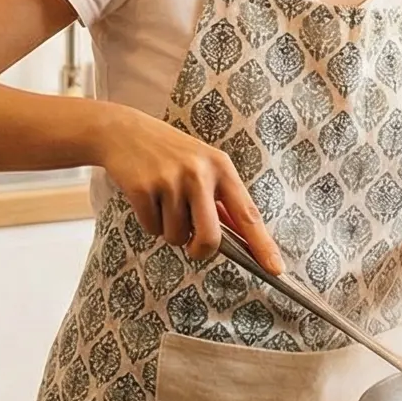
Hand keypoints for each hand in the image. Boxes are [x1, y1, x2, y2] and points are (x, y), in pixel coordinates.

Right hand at [94, 105, 278, 269]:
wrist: (124, 131)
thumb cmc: (170, 154)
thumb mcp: (202, 166)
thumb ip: (220, 200)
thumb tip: (240, 239)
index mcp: (221, 167)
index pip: (248, 214)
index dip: (263, 244)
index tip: (277, 269)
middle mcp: (199, 173)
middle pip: (210, 238)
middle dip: (200, 251)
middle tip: (192, 246)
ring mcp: (170, 180)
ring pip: (176, 237)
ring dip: (169, 229)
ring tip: (163, 200)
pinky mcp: (143, 188)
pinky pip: (152, 229)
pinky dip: (149, 222)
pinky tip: (147, 197)